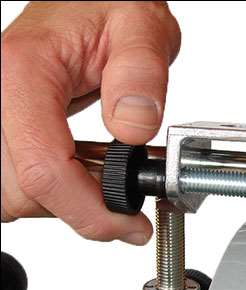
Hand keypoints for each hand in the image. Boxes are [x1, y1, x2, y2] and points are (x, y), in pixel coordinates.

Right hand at [1, 1, 179, 244]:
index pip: (42, 167)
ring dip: (62, 203)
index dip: (87, 210)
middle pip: (21, 191)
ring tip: (106, 184)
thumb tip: (133, 129)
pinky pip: (15, 179)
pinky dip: (50, 191)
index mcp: (24, 71)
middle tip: (125, 205)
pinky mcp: (6, 127)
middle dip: (77, 209)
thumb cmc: (111, 5)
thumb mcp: (142, 28)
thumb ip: (140, 76)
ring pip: (13, 193)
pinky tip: (81, 175)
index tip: (128, 223)